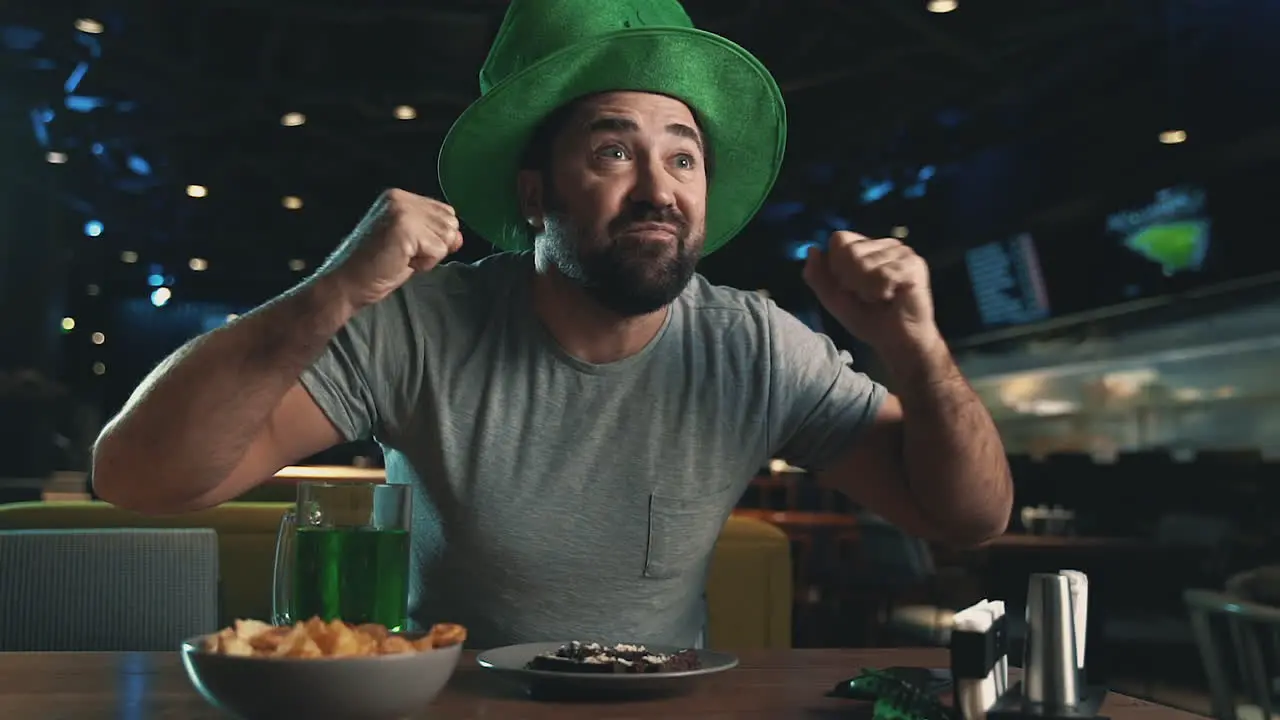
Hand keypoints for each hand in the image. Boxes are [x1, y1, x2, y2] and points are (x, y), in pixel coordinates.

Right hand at [320, 189, 463, 308]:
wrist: (349, 284)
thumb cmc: (378, 267)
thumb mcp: (412, 246)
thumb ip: (435, 234)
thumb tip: (459, 236)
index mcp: (399, 197)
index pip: (445, 212)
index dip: (435, 236)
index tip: (408, 248)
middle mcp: (400, 198)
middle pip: (450, 222)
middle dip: (434, 245)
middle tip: (404, 254)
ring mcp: (401, 211)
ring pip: (447, 236)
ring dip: (429, 255)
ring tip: (402, 257)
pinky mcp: (405, 228)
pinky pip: (439, 249)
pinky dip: (425, 263)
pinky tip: (402, 262)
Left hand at [802, 232, 938, 354]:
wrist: (895, 341)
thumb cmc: (867, 319)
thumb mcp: (833, 298)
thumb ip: (817, 276)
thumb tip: (812, 249)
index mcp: (866, 247)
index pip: (839, 239)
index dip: (836, 266)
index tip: (848, 285)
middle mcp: (885, 244)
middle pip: (849, 251)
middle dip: (851, 281)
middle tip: (867, 295)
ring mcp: (902, 252)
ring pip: (865, 264)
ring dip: (866, 290)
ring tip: (879, 298)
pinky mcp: (914, 265)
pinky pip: (883, 275)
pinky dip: (879, 292)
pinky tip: (891, 298)